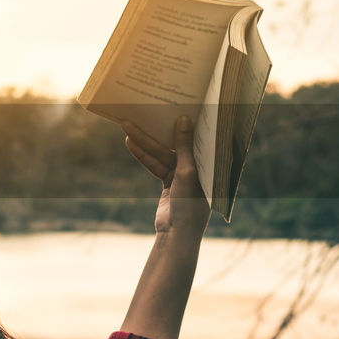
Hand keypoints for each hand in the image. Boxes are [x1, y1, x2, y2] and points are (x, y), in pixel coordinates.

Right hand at [122, 116, 210, 235]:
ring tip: (127, 126)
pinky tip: (131, 144)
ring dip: (144, 142)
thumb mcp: (187, 171)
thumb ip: (184, 145)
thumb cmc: (190, 204)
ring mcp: (183, 175)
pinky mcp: (169, 183)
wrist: (177, 234)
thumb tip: (184, 119)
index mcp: (211, 164)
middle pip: (175, 144)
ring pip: (161, 154)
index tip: (175, 105)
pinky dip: (143, 155)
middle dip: (156, 132)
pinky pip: (155, 164)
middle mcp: (199, 167)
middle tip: (141, 115)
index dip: (187, 121)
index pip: (199, 136)